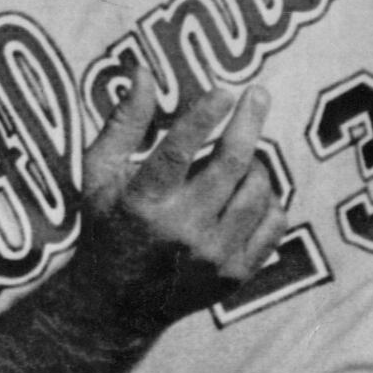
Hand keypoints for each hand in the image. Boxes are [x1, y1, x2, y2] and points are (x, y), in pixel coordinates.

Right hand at [76, 66, 285, 328]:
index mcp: (140, 204)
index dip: (203, 118)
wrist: (116, 302)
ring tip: (241, 155)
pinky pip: (273, 223)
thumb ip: (124, 122)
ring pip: (257, 191)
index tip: (225, 90)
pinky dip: (267, 200)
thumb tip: (143, 71)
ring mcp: (213, 256)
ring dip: (255, 163)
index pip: (176, 153)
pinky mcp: (236, 274)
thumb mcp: (100, 173)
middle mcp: (179, 231)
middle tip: (257, 94)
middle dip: (248, 123)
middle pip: (230, 165)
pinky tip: (249, 191)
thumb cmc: (106, 224)